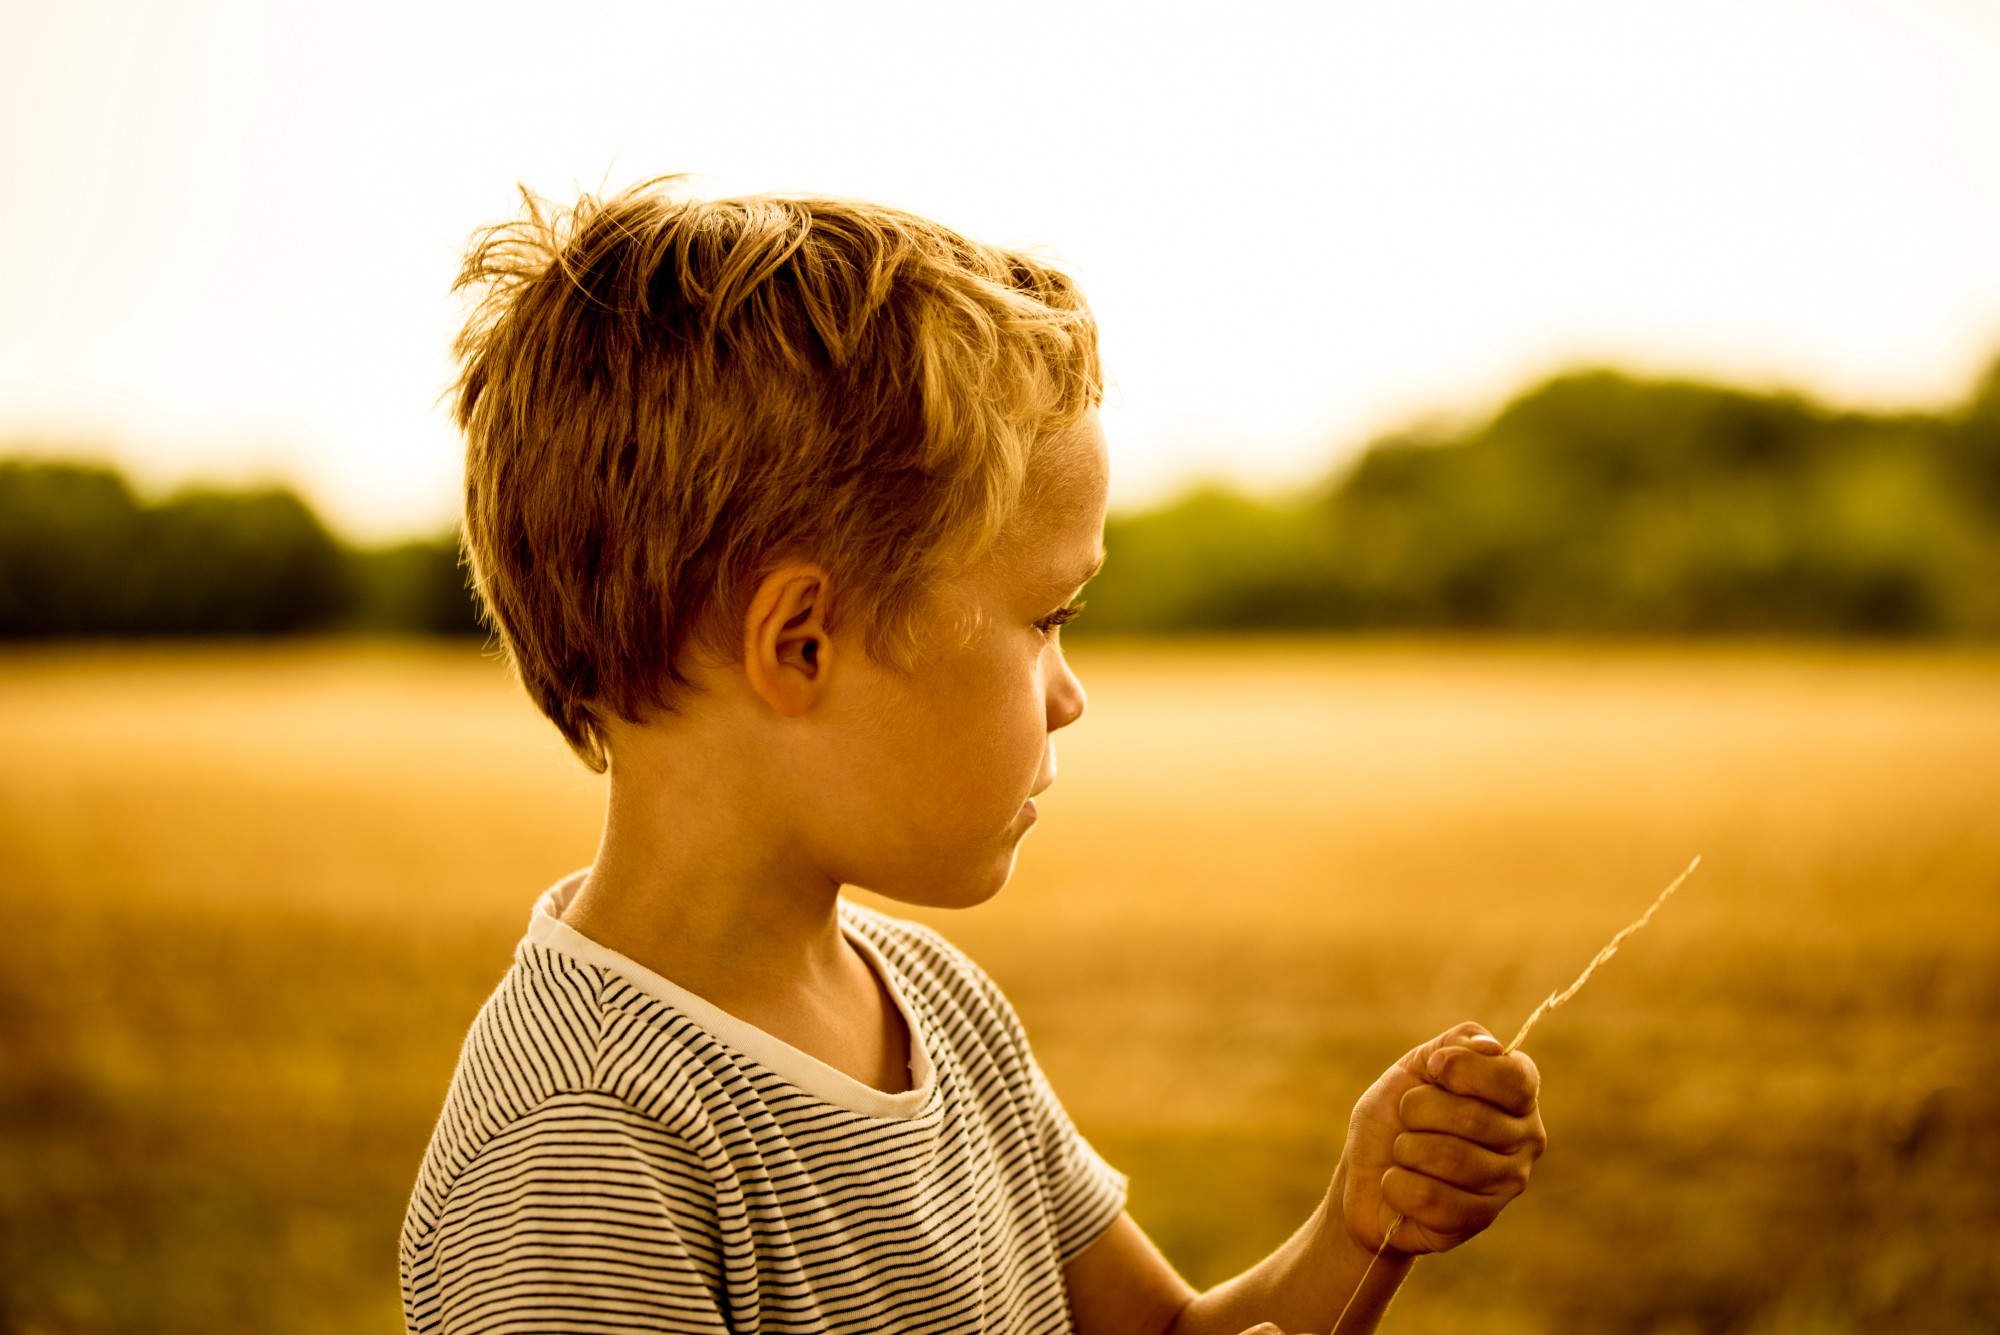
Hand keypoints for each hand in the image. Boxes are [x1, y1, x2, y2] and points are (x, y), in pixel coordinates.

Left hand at [1332, 1021, 1546, 1254]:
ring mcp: (1509, 1182)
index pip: (1515, 1078)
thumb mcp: (1415, 1067)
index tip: (1431, 1068)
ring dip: (1405, 1149)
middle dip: (1417, 1110)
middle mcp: (1526, 1138)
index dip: (1464, 1070)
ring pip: (1451, 1158)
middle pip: (1472, 1117)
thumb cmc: (1395, 1116)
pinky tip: (1397, 1184)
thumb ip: (1455, 1044)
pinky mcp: (1480, 1219)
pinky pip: (1432, 1199)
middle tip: (1405, 1117)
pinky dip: (1398, 1185)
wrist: (1366, 1175)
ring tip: (1401, 1151)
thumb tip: (1492, 1048)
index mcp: (1518, 1094)